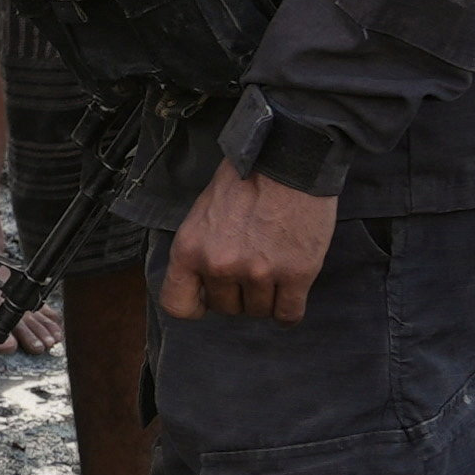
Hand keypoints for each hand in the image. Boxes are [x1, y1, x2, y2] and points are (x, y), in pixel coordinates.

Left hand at [161, 162, 338, 322]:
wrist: (288, 159)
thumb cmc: (243, 180)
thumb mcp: (202, 214)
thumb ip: (199, 249)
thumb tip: (202, 282)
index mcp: (190, 250)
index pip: (177, 304)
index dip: (195, 306)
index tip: (207, 300)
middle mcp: (220, 266)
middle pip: (225, 308)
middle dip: (237, 295)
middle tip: (250, 271)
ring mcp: (260, 272)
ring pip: (259, 311)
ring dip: (266, 298)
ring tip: (273, 272)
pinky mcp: (297, 274)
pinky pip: (288, 314)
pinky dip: (289, 311)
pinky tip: (290, 297)